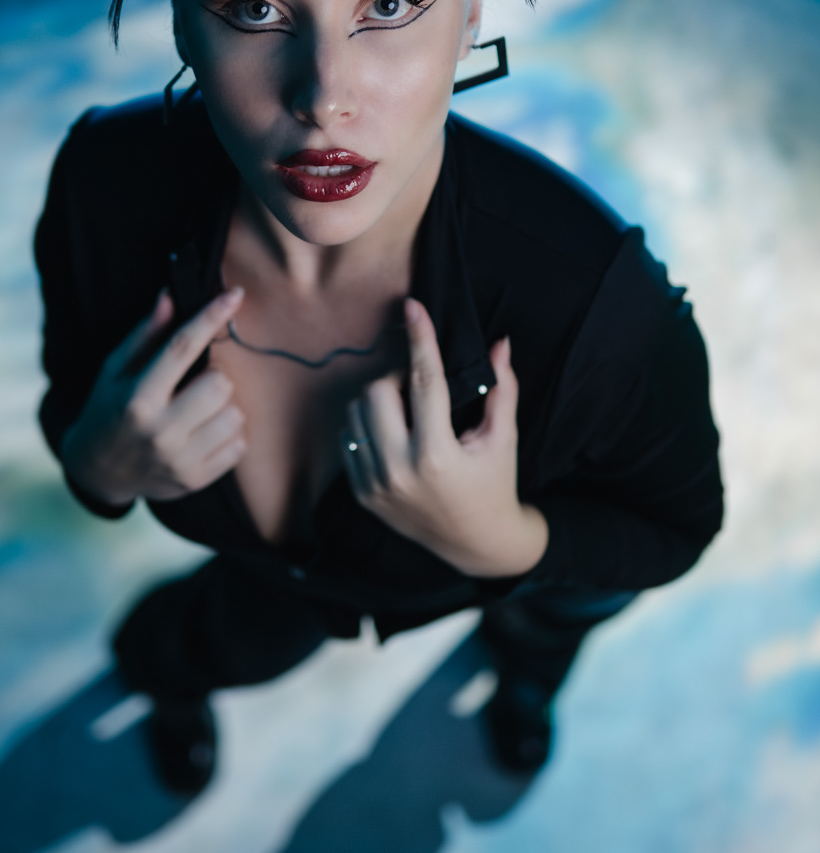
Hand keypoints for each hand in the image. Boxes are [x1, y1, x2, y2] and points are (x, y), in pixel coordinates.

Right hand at [61, 287, 246, 506]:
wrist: (97, 471)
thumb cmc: (108, 409)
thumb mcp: (114, 370)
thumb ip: (145, 335)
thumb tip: (169, 295)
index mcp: (137, 399)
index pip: (182, 348)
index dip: (211, 317)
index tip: (235, 295)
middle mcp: (159, 432)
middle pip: (220, 384)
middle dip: (214, 378)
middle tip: (195, 384)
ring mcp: (179, 461)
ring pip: (235, 415)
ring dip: (223, 407)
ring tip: (198, 411)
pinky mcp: (196, 481)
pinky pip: (240, 445)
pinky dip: (228, 435)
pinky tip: (203, 434)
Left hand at [341, 297, 547, 577]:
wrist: (477, 545)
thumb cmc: (494, 485)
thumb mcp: (503, 439)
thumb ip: (502, 389)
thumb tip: (500, 342)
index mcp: (437, 456)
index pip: (424, 381)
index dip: (420, 338)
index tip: (412, 307)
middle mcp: (399, 471)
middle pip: (377, 391)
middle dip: (397, 378)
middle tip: (417, 384)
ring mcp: (376, 485)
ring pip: (356, 413)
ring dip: (379, 400)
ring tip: (406, 410)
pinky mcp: (362, 494)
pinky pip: (349, 439)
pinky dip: (367, 426)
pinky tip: (392, 431)